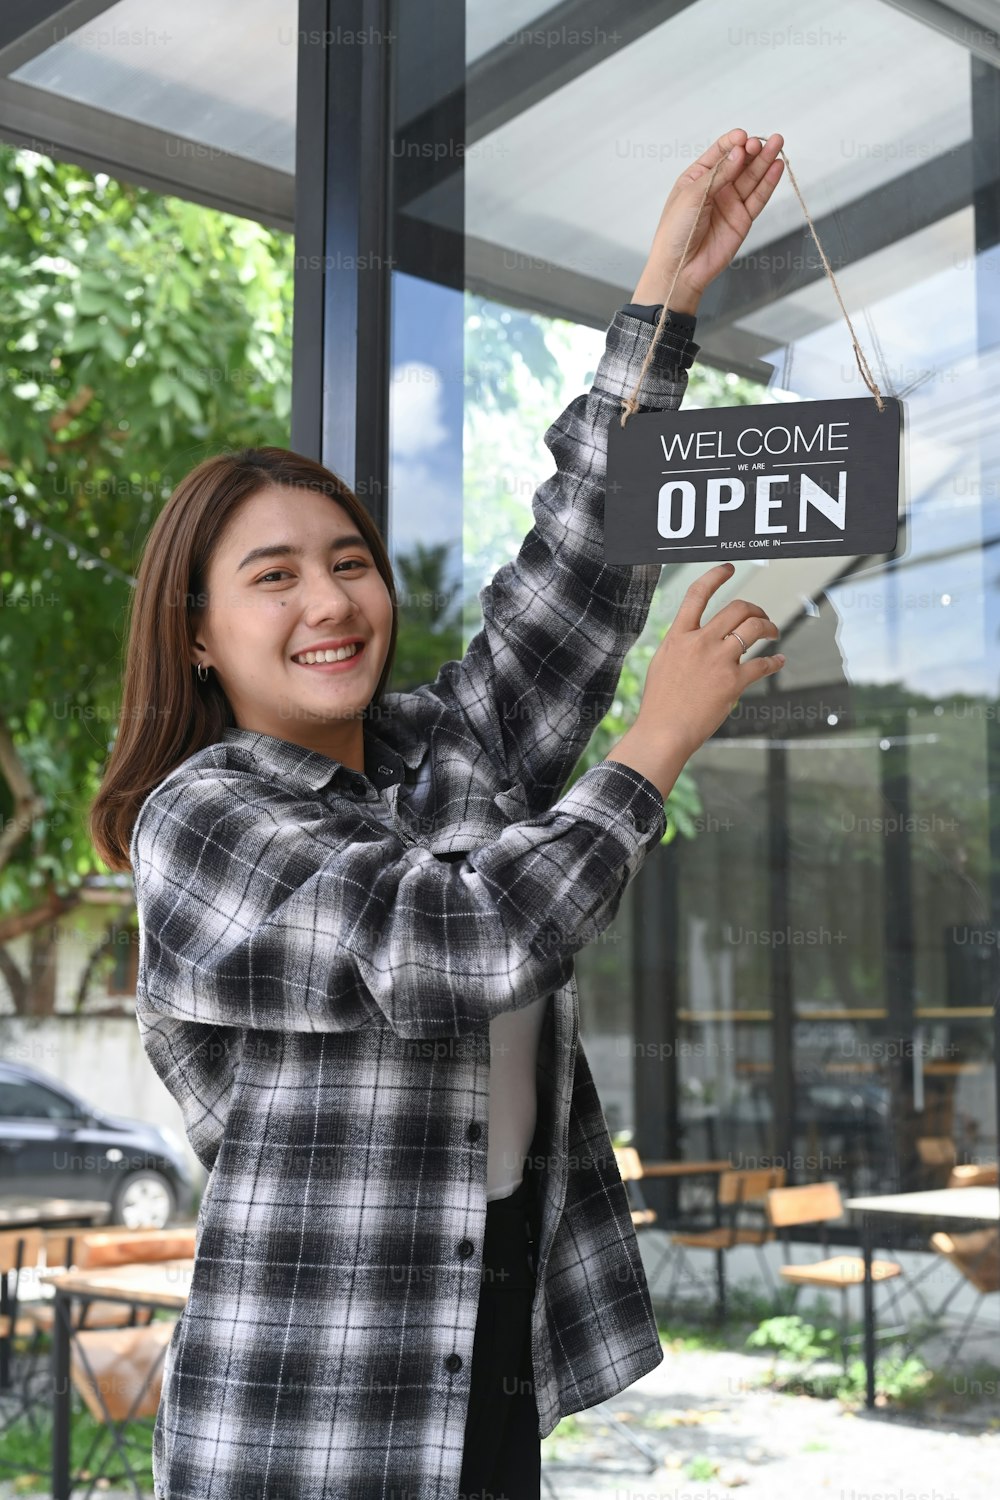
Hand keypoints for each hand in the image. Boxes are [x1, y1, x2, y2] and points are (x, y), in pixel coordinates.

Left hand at [631, 129, 783, 313]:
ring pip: (752, 177)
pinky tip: (777, 166)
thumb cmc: (676, 231)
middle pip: (740, 162)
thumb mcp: (693, 195)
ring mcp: (731, 203)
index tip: (743, 137)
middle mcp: (716, 187)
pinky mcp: (743, 219)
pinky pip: (758, 197)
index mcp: (698, 177)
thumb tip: (740, 153)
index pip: (720, 152)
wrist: (680, 269)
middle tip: (763, 142)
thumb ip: (718, 174)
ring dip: (765, 161)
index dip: (733, 143)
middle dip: (752, 150)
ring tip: (778, 144)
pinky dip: (769, 182)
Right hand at [633, 562, 784, 760]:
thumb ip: (681, 646)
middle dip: (755, 609)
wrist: (664, 731)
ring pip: (754, 628)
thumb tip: (695, 638)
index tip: (728, 568)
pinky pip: (763, 664)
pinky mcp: (734, 682)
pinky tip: (778, 661)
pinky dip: (774, 661)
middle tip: (761, 617)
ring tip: (773, 632)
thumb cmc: (661, 703)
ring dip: (769, 627)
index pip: (697, 594)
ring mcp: (718, 660)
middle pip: (736, 608)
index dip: (715, 576)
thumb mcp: (663, 663)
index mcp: (679, 636)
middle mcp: (700, 642)